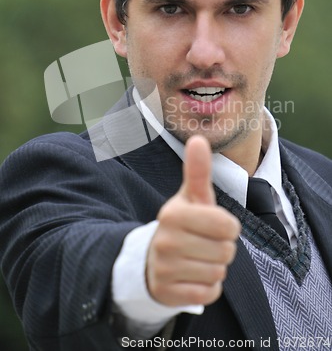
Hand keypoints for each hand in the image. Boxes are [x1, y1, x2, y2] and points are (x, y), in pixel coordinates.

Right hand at [146, 135, 240, 306]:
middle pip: (226, 252)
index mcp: (173, 213)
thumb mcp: (192, 197)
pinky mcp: (167, 293)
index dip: (228, 227)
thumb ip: (198, 170)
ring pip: (219, 273)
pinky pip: (209, 293)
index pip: (228, 225)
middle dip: (222, 249)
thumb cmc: (183, 224)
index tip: (214, 225)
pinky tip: (192, 277)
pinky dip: (207, 287)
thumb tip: (198, 138)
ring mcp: (164, 268)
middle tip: (204, 244)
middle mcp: (165, 240)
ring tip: (197, 259)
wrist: (153, 259)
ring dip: (215, 268)